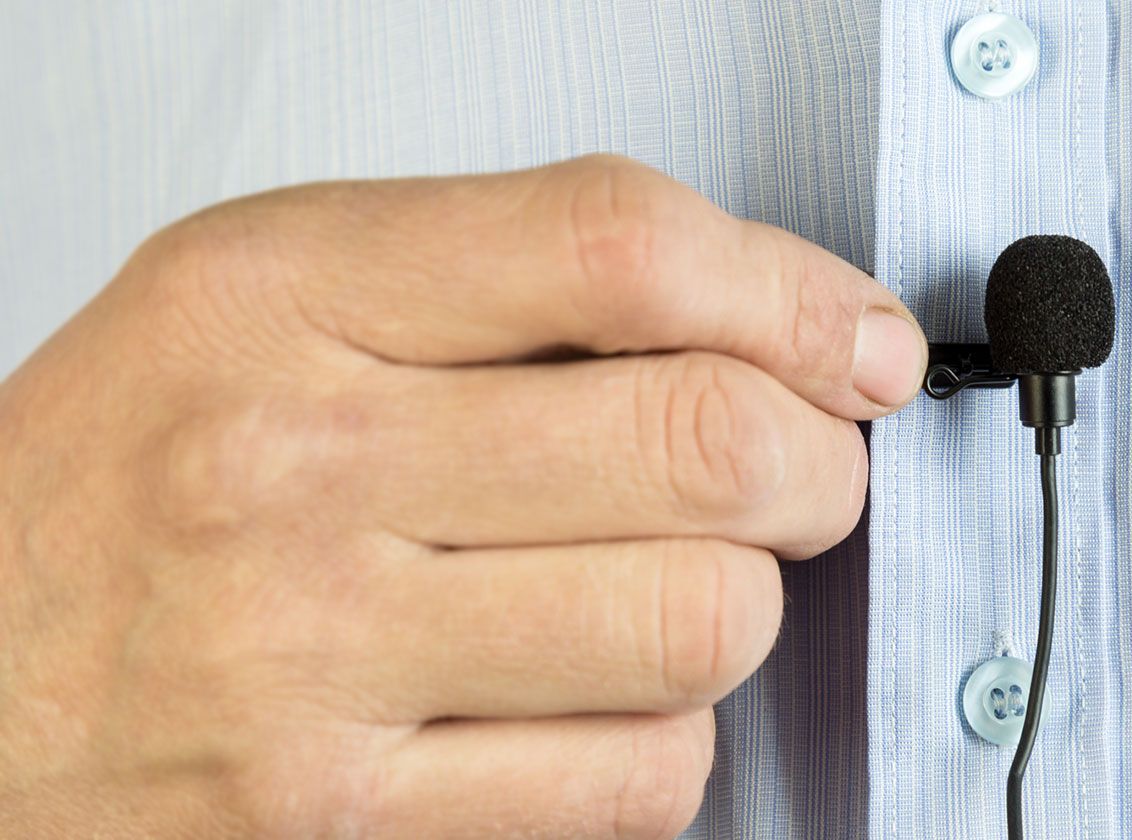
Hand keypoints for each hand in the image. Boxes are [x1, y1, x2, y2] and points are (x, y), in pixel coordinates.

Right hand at [0, 155, 924, 837]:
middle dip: (816, 460)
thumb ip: (509, 274)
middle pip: (702, 439)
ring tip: (673, 580)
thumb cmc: (122, 476)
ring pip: (701, 620)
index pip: (619, 249)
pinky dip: (665, 733)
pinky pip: (637, 779)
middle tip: (798, 467)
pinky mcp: (345, 817)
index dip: (793, 294)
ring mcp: (319, 656)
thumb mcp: (271, 294)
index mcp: (283, 296)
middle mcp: (297, 467)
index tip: (853, 341)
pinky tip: (595, 695)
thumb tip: (775, 317)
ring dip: (740, 601)